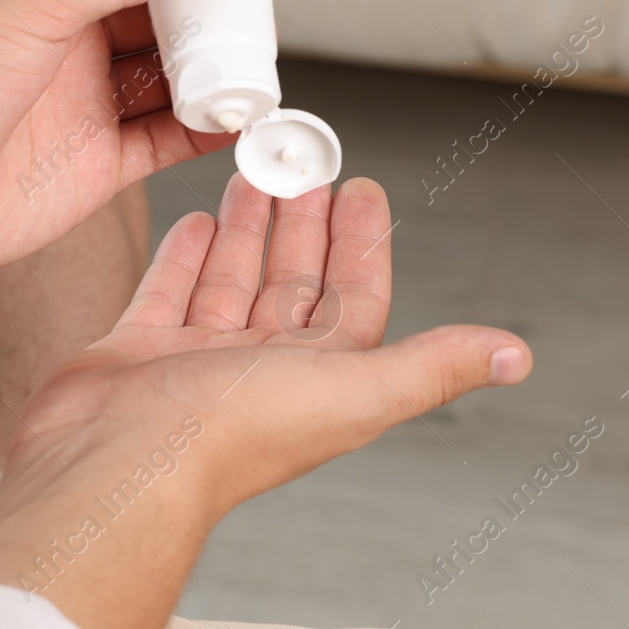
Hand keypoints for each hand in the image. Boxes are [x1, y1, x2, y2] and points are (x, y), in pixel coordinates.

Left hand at [0, 0, 235, 278]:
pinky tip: (240, 121)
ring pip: (172, 81)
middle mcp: (69, 44)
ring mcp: (83, 106)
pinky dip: (208, 132)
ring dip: (216, 75)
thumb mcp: (34, 0)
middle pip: (162, 19)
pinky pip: (167, 142)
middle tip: (258, 15)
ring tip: (259, 68)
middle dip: (212, 17)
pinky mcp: (93, 168)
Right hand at [0, 174, 529, 628]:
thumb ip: (430, 366)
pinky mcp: (140, 354)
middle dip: (303, 225)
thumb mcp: (353, 388)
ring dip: (248, 230)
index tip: (362, 190)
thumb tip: (513, 355)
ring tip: (254, 178)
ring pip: (234, 282)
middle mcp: (261, 371)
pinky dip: (186, 258)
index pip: (353, 299)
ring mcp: (197, 362)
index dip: (362, 246)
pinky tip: (196, 224)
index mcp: (317, 378)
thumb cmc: (225, 437)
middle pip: (293, 283)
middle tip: (305, 167)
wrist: (115, 461)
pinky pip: (171, 294)